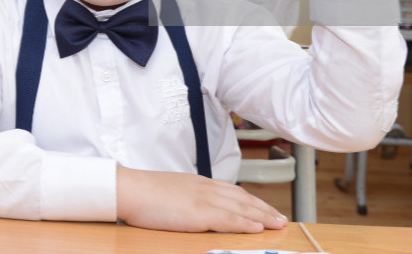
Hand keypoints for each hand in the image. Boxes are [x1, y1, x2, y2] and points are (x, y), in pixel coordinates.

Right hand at [116, 166, 286, 232]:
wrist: (130, 189)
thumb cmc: (145, 193)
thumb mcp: (172, 191)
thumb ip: (188, 197)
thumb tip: (195, 208)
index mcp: (199, 183)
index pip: (233, 191)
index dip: (252, 201)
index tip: (265, 208)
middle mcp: (205, 188)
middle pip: (242, 198)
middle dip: (264, 208)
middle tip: (281, 218)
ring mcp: (203, 200)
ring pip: (241, 208)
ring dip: (262, 216)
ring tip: (278, 223)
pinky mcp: (199, 213)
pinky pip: (228, 218)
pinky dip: (245, 223)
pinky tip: (258, 227)